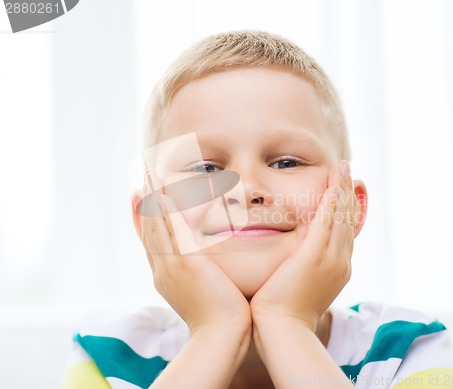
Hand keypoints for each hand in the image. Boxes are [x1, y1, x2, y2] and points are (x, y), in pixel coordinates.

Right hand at [139, 170, 251, 336]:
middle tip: (140, 182)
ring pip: (156, 225)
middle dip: (143, 204)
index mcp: (166, 276)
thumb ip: (201, 273)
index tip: (141, 200)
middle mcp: (162, 269)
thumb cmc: (222, 316)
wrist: (222, 334)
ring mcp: (170, 265)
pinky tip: (163, 192)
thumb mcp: (205, 291)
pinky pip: (171, 229)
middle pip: (149, 230)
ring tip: (148, 177)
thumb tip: (208, 265)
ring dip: (152, 199)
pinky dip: (165, 209)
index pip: (151, 242)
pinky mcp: (183, 262)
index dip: (145, 220)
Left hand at [250, 161, 354, 330]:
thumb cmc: (281, 312)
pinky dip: (332, 200)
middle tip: (347, 170)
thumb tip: (291, 259)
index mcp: (336, 268)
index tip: (342, 189)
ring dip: (342, 189)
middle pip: (347, 220)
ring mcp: (331, 258)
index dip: (344, 209)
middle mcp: (339, 261)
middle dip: (348, 193)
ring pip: (341, 216)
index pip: (343, 232)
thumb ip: (299, 268)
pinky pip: (328, 220)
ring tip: (343, 168)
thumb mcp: (296, 286)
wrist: (281, 330)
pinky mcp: (316, 255)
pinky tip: (334, 183)